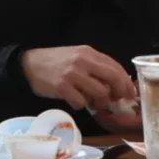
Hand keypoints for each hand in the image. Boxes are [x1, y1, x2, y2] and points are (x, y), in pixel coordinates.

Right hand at [20, 45, 138, 121]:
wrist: (29, 64)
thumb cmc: (56, 63)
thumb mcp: (78, 58)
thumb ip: (95, 67)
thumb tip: (116, 84)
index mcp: (89, 53)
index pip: (115, 67)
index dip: (126, 82)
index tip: (130, 93)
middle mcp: (83, 61)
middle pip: (113, 77)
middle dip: (120, 92)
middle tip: (119, 101)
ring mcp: (72, 74)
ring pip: (99, 92)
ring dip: (100, 102)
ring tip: (95, 104)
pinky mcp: (62, 87)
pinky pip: (80, 101)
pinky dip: (81, 105)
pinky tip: (76, 102)